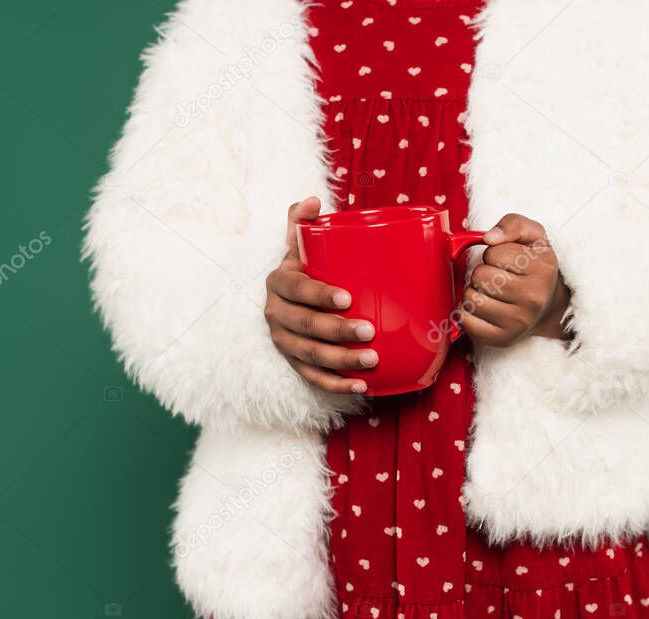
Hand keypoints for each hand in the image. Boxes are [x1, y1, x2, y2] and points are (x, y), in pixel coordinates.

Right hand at [264, 197, 375, 393]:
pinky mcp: (295, 363)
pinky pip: (313, 378)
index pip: (296, 290)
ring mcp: (284, 342)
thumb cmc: (307, 267)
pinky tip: (362, 387)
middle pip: (305, 327)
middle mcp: (275, 315)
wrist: (292, 298)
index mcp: (278, 283)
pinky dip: (337, 385)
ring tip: (372, 360)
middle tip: (370, 331)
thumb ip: (301, 221)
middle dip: (337, 332)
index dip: (318, 295)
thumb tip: (311, 200)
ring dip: (341, 362)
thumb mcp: (300, 244)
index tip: (347, 298)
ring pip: (310, 356)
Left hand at [458, 213, 570, 346]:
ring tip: (491, 293)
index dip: (493, 253)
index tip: (506, 262)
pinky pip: (466, 322)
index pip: (493, 252)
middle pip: (480, 276)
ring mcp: (518, 322)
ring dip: (474, 292)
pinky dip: (467, 313)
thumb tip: (489, 237)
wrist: (548, 307)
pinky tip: (482, 309)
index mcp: (542, 268)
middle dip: (482, 273)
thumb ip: (513, 224)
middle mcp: (533, 298)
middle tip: (498, 278)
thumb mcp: (533, 236)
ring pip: (470, 299)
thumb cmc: (534, 267)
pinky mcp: (503, 339)